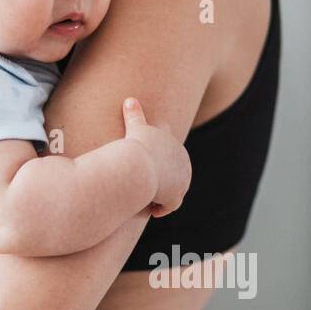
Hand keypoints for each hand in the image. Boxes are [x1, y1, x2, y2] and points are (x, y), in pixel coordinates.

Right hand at [122, 97, 191, 216]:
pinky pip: (171, 204)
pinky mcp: (176, 193)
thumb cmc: (133, 146)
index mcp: (171, 142)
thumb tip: (129, 98)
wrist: (138, 165)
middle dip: (167, 175)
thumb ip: (133, 114)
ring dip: (165, 193)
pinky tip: (153, 210)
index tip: (157, 157)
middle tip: (156, 182)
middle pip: (177, 168)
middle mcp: (181, 159)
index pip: (171, 145)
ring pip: (175, 187)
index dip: (164, 151)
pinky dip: (163, 207)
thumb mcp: (134, 127)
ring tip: (152, 198)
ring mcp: (181, 177)